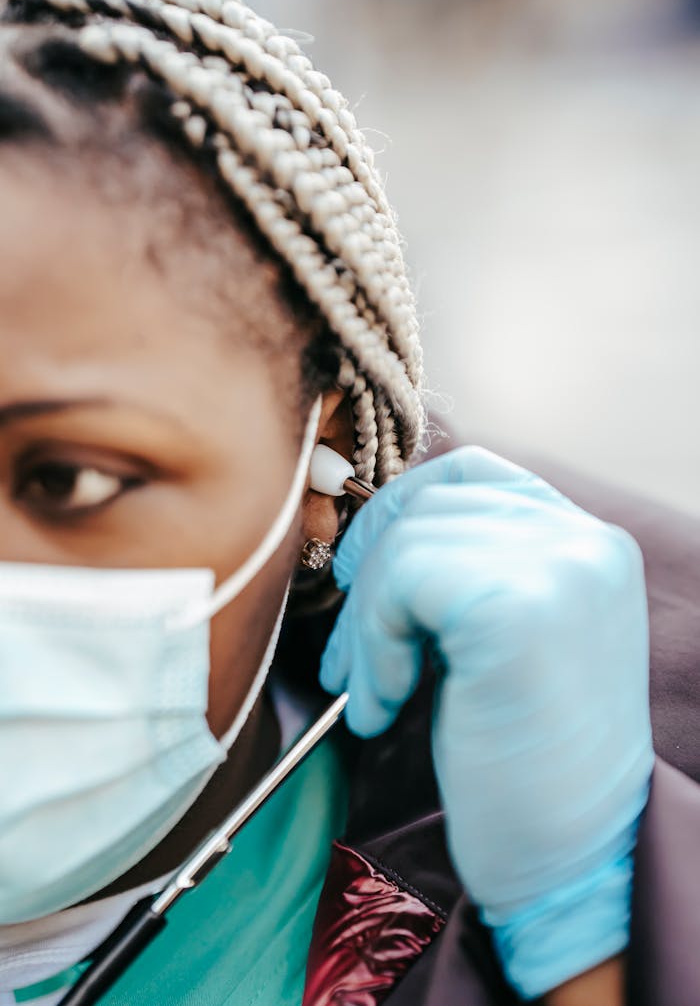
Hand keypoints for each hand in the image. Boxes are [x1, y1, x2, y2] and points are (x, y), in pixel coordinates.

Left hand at [320, 446, 653, 999]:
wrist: (568, 861)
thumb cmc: (524, 758)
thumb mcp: (505, 636)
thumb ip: (467, 569)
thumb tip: (371, 533)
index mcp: (588, 544)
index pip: (471, 474)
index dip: (400, 509)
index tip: (361, 569)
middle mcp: (586, 541)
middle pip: (429, 500)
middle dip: (369, 572)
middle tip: (349, 653)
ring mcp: (561, 568)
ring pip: (409, 539)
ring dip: (368, 619)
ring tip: (372, 690)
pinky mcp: (519, 608)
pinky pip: (405, 583)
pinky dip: (377, 644)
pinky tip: (386, 705)